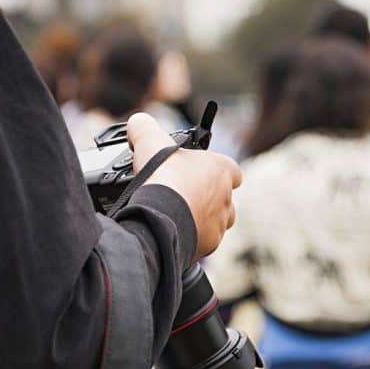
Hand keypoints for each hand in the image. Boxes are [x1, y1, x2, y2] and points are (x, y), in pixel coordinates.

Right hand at [126, 113, 241, 259]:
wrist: (160, 219)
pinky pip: (204, 242)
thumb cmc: (163, 179)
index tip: (197, 170)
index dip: (215, 169)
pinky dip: (191, 238)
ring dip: (202, 218)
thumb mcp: (149, 140)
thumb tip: (138, 123)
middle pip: (225, 198)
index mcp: (221, 171)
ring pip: (217, 222)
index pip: (231, 169)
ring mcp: (218, 224)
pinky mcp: (207, 246)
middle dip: (208, 197)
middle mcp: (226, 198)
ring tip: (179, 216)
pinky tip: (173, 232)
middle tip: (183, 195)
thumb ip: (144, 127)